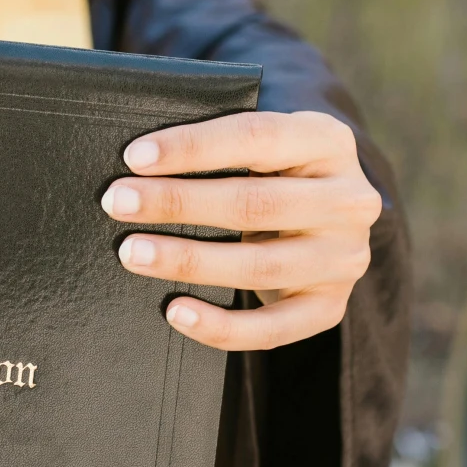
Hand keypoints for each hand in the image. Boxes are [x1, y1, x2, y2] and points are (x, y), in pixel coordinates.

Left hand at [103, 109, 381, 351]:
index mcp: (328, 141)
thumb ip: (219, 144)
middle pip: (255, 204)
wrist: (326, 215)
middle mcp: (349, 200)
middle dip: (178, 203)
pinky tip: (175, 312)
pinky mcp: (330, 306)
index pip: (257, 138)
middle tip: (118, 203)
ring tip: (133, 253)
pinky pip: (272, 328)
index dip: (194, 148)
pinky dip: (220, 326)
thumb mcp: (264, 144)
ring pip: (259, 266)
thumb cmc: (273, 171)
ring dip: (187, 261)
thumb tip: (139, 162)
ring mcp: (344, 258)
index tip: (136, 157)